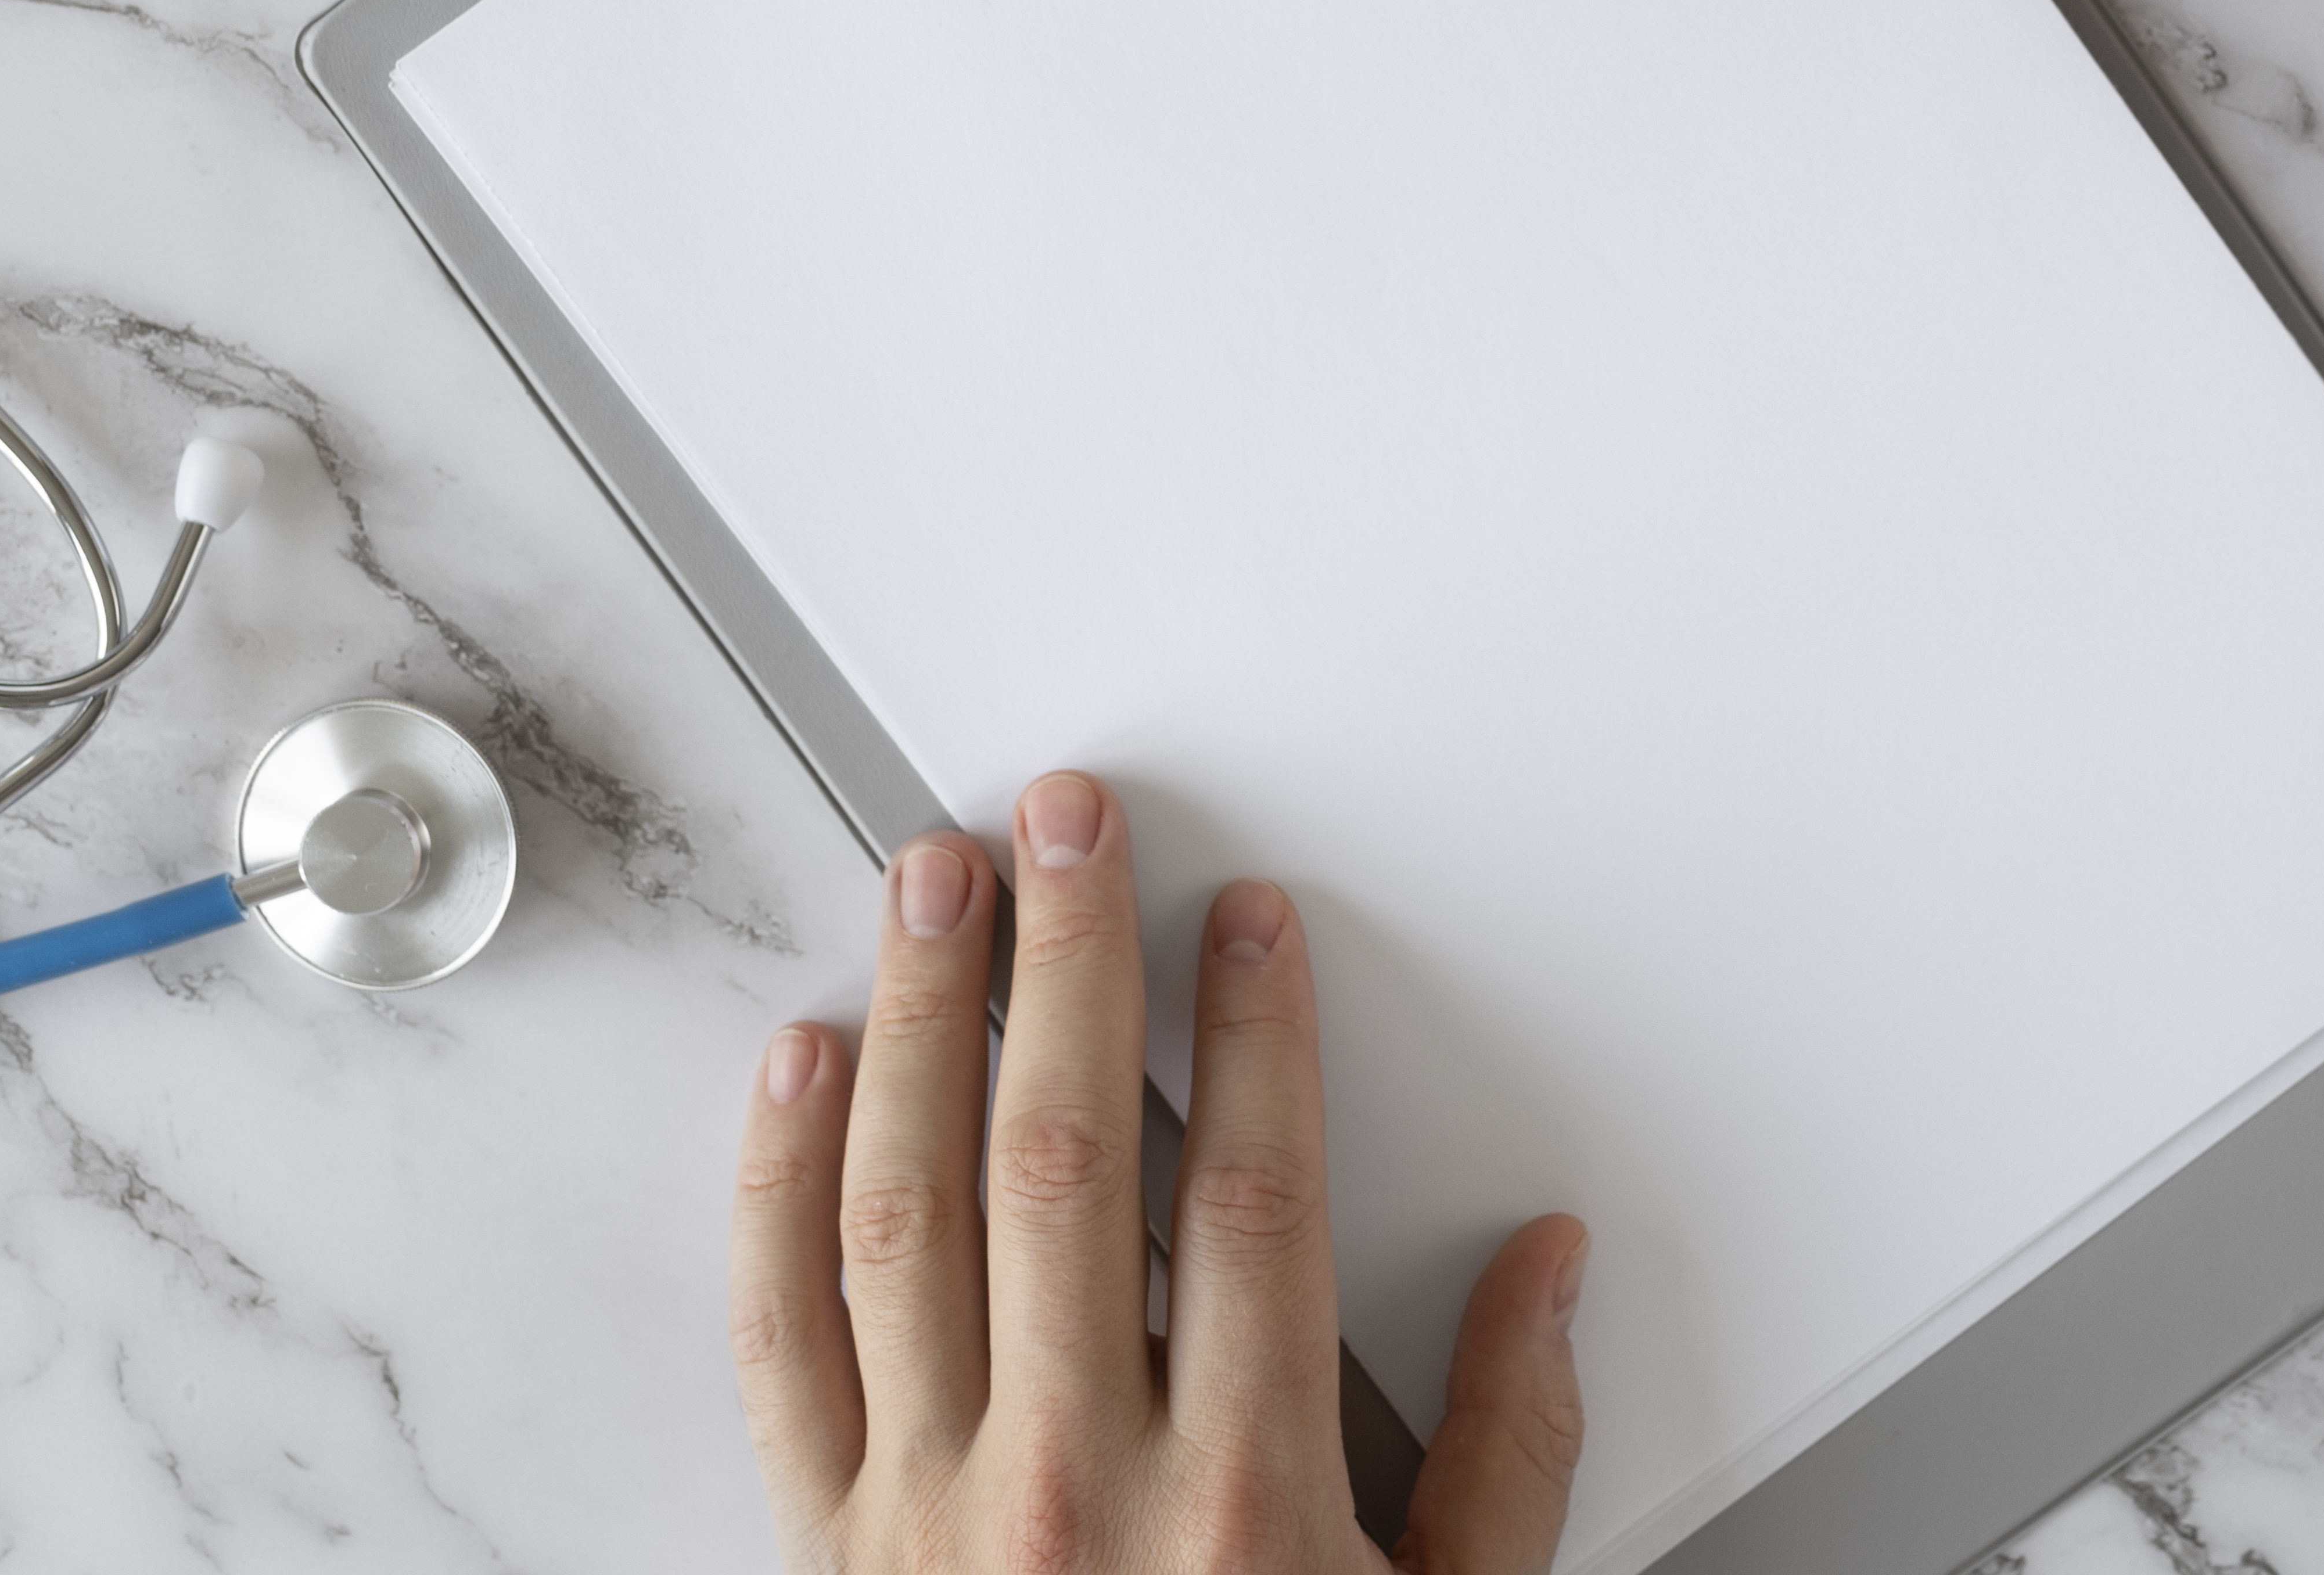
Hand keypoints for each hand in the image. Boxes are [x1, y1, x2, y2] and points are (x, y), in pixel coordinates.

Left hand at [731, 771, 1591, 1574]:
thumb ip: (1511, 1453)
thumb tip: (1548, 1269)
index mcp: (1242, 1502)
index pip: (1245, 1195)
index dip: (1250, 1032)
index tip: (1241, 919)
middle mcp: (1071, 1486)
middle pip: (1059, 1155)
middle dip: (1065, 960)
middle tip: (1064, 820)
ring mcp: (928, 1511)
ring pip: (905, 1207)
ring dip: (915, 1022)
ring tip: (932, 885)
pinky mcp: (826, 1546)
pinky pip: (781, 1336)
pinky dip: (775, 1187)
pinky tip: (798, 1066)